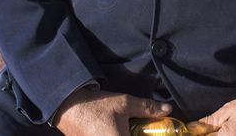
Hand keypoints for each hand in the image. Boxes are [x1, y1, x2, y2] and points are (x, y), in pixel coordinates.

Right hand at [53, 88, 172, 135]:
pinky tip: (117, 131)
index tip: (153, 133)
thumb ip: (147, 108)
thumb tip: (167, 109)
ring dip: (126, 135)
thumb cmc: (96, 106)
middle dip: (136, 135)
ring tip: (126, 129)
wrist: (68, 107)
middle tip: (138, 129)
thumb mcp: (124, 103)